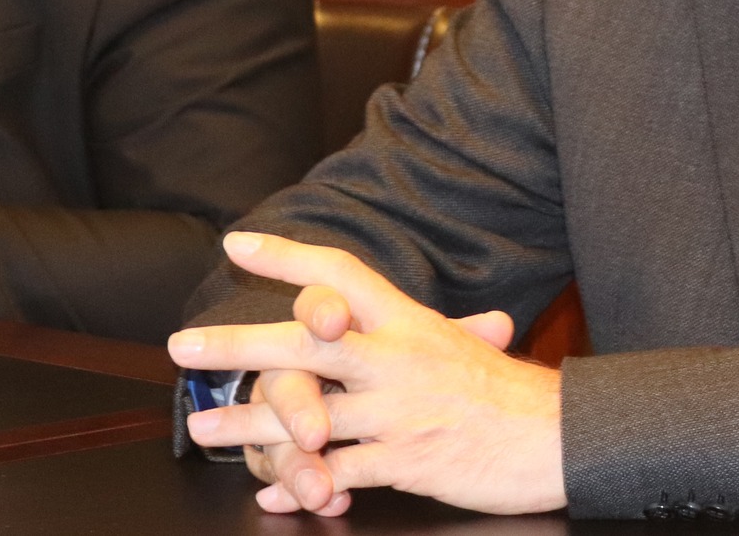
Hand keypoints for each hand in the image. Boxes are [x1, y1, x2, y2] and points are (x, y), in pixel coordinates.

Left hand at [170, 232, 565, 516]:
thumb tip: (361, 313)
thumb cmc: (505, 391)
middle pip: (305, 342)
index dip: (286, 257)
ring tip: (206, 425)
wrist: (555, 436)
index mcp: (407, 321)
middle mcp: (397, 357)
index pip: (338, 274)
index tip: (236, 245)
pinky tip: (271, 492)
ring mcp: (399, 410)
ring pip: (309, 415)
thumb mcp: (459, 341)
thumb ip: (410, 330)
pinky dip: (300, 485)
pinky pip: (339, 472)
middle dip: (237, 344)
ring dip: (249, 425)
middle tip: (184, 346)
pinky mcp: (407, 460)